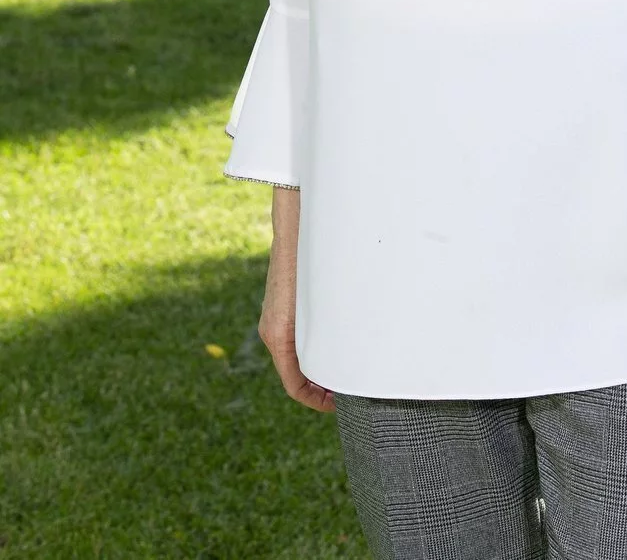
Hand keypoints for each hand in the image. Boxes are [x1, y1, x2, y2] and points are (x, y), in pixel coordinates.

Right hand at [258, 231, 334, 412]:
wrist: (295, 227)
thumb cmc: (309, 262)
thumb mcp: (320, 303)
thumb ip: (329, 330)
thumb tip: (348, 357)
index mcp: (277, 336)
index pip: (294, 385)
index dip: (315, 401)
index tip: (337, 405)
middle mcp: (272, 330)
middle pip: (294, 373)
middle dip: (319, 386)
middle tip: (347, 392)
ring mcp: (274, 317)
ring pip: (295, 354)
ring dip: (317, 366)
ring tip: (344, 369)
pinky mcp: (281, 305)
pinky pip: (295, 336)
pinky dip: (312, 348)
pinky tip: (334, 342)